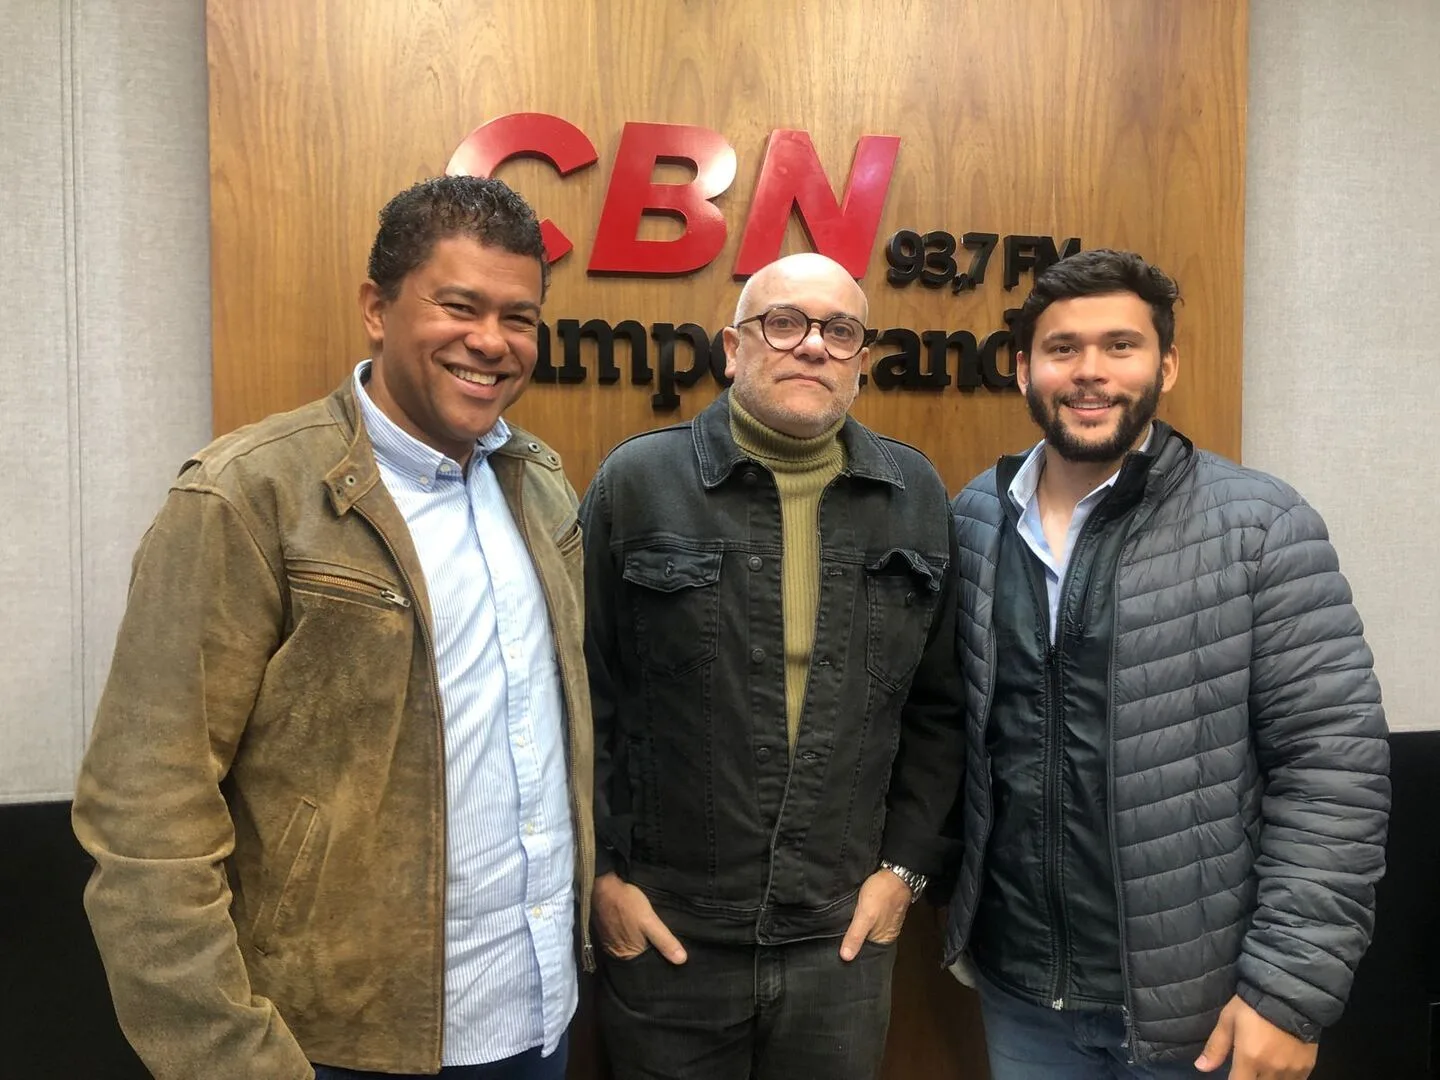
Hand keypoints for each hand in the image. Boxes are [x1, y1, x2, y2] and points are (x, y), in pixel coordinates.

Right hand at [592, 872, 686, 963]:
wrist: (603, 887)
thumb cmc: (627, 904)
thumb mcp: (650, 921)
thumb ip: (665, 941)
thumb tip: (682, 960)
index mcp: (628, 956)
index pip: (647, 967)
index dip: (660, 963)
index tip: (672, 960)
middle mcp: (617, 955)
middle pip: (639, 960)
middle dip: (651, 954)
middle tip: (666, 947)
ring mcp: (610, 944)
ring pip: (631, 950)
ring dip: (641, 946)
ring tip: (654, 940)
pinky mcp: (607, 934)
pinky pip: (623, 942)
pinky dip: (631, 939)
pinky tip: (637, 932)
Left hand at [839, 868, 912, 960]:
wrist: (896, 872)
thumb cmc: (882, 893)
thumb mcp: (865, 915)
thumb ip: (856, 935)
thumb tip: (845, 958)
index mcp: (883, 940)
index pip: (864, 954)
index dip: (851, 953)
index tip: (835, 954)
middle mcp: (884, 934)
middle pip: (864, 942)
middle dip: (850, 941)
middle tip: (830, 940)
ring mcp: (882, 922)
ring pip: (864, 930)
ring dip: (853, 929)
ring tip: (835, 929)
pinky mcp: (879, 911)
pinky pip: (866, 920)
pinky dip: (857, 919)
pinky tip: (848, 916)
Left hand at [1196, 995, 1317, 1078]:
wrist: (1289, 993)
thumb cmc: (1253, 1004)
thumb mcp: (1228, 1020)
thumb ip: (1216, 1047)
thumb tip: (1200, 1068)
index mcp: (1250, 1059)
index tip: (1233, 1074)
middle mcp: (1271, 1069)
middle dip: (1251, 1079)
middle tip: (1248, 1068)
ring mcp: (1292, 1069)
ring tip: (1262, 1068)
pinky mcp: (1307, 1066)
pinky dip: (1285, 1079)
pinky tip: (1279, 1069)